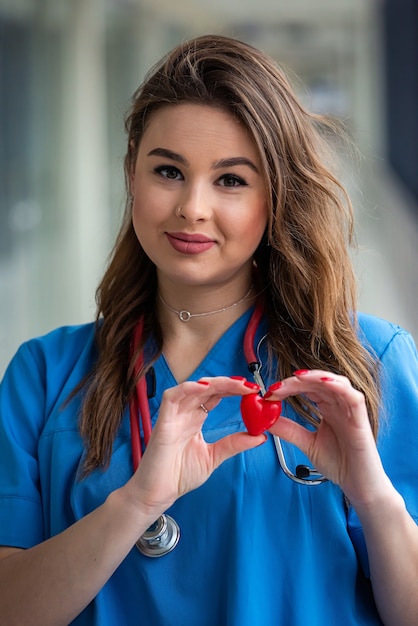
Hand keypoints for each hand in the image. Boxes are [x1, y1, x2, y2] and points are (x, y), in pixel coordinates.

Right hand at [127, 376, 265, 516]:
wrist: (158, 494)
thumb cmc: (179, 475)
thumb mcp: (214, 457)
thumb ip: (234, 444)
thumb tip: (260, 436)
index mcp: (196, 419)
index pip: (216, 396)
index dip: (233, 390)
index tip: (253, 390)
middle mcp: (185, 413)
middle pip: (207, 388)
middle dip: (228, 383)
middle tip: (249, 385)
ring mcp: (174, 415)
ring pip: (193, 388)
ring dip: (214, 383)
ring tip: (234, 384)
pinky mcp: (163, 421)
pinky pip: (172, 397)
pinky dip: (188, 388)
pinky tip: (205, 387)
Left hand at [265, 370, 390, 506]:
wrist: (359, 486)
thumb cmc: (339, 463)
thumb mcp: (307, 443)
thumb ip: (288, 430)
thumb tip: (265, 419)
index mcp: (328, 408)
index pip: (307, 388)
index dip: (288, 386)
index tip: (270, 392)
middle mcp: (339, 405)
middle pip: (318, 382)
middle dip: (296, 381)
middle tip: (276, 387)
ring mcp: (351, 410)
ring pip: (335, 382)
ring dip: (315, 377)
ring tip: (297, 378)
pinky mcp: (361, 419)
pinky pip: (353, 397)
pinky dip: (339, 386)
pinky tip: (324, 382)